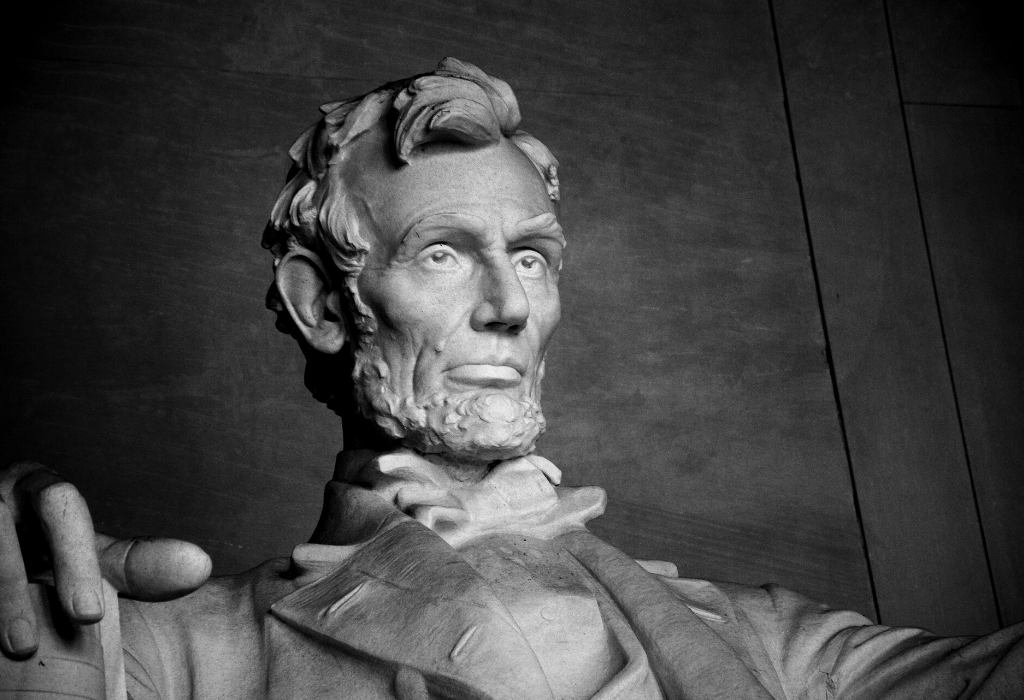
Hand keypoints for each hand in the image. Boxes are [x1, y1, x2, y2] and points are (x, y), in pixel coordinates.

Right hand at [0, 461, 211, 658]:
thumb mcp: (92, 561)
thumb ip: (139, 564)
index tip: (90, 615)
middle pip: (7, 528)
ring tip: (21, 648)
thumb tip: (200, 566)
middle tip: (63, 628)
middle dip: (28, 582)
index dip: (74, 560)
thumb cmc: (47, 559)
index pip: (59, 504)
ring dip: (1, 600)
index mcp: (40, 491)